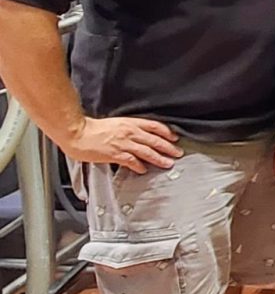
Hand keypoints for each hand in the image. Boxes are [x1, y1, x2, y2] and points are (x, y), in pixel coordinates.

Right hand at [63, 117, 180, 171]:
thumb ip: (127, 129)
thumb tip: (138, 136)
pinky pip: (131, 161)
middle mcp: (129, 132)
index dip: (166, 132)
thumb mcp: (115, 123)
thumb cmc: (92, 128)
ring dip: (159, 158)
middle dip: (168, 147)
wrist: (77, 132)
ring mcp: (123, 143)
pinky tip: (144, 170)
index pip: (154, 126)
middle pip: (154, 140)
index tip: (174, 138)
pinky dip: (139, 166)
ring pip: (147, 151)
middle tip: (177, 153)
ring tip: (167, 163)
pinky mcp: (115, 154)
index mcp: (130, 123)